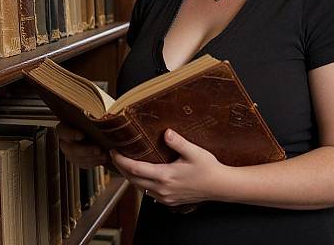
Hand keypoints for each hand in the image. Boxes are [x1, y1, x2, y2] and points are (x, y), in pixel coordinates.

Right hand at [57, 123, 108, 168]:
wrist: (92, 131)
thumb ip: (90, 119)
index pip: (63, 131)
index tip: (82, 135)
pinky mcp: (76, 160)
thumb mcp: (88, 118)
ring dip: (91, 158)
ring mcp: (69, 152)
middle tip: (98, 150)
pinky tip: (102, 159)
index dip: (71, 134)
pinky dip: (93, 162)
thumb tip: (101, 117)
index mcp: (64, 128)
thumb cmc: (89, 122)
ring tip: (104, 155)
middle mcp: (65, 141)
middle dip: (86, 150)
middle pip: (71, 149)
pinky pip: (83, 164)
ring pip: (77, 159)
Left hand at [111, 128, 228, 205]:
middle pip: (133, 180)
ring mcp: (165, 197)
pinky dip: (140, 183)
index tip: (114, 151)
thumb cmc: (208, 169)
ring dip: (130, 176)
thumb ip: (178, 142)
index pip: (135, 169)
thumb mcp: (194, 152)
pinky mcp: (169, 200)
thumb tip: (166, 132)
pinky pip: (148, 192)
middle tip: (114, 155)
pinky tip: (142, 174)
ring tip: (124, 163)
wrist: (220, 186)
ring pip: (139, 187)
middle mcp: (162, 189)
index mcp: (165, 176)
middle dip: (121, 168)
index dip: (121, 160)